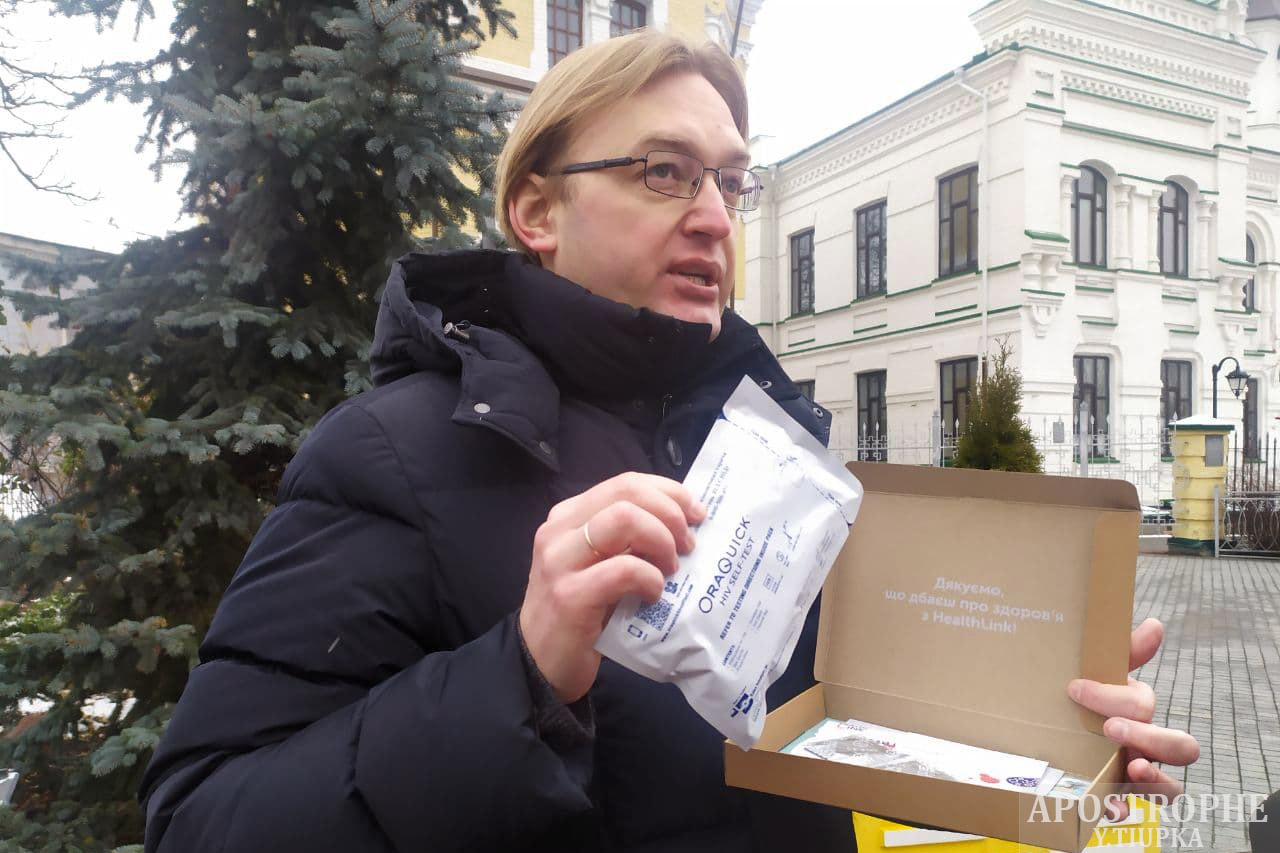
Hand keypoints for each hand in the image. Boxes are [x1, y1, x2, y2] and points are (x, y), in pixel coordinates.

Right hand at [519, 472, 705, 703]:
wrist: (540, 664)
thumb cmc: (581, 613)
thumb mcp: (601, 565)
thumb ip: (628, 540)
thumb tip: (683, 523)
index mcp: (569, 516)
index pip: (625, 483)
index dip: (668, 492)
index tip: (696, 513)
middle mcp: (559, 530)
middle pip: (627, 493)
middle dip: (670, 513)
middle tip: (689, 544)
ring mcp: (560, 561)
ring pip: (624, 519)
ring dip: (661, 540)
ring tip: (671, 568)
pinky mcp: (569, 596)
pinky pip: (624, 569)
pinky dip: (651, 579)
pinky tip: (654, 596)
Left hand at [1068, 617, 1200, 819]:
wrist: (1043, 723)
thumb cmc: (1078, 695)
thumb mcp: (1092, 671)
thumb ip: (1121, 650)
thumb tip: (1154, 624)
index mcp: (1138, 710)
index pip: (1146, 704)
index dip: (1116, 697)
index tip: (1076, 689)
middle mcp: (1144, 743)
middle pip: (1181, 748)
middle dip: (1150, 737)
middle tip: (1111, 729)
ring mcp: (1134, 772)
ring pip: (1171, 787)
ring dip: (1156, 779)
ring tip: (1132, 767)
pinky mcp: (1115, 796)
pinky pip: (1130, 810)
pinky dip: (1122, 810)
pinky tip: (1109, 807)